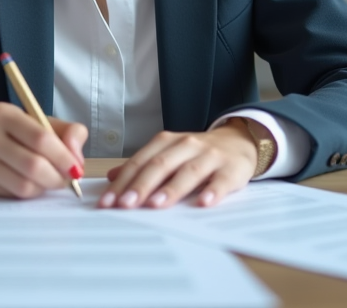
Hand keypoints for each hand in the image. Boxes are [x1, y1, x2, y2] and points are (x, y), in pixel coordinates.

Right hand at [0, 102, 87, 198]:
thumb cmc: (13, 133)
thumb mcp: (39, 122)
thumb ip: (67, 133)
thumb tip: (77, 158)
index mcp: (3, 113)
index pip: (41, 138)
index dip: (64, 157)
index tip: (76, 168)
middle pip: (33, 165)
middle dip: (58, 177)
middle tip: (68, 180)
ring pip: (25, 185)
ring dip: (45, 187)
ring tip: (49, 180)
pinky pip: (14, 195)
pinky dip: (30, 193)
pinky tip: (31, 183)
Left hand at [100, 119, 259, 208]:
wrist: (238, 142)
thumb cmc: (197, 154)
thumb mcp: (169, 154)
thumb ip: (143, 165)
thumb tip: (112, 178)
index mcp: (167, 141)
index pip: (141, 162)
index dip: (123, 181)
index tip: (107, 202)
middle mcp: (187, 145)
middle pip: (160, 165)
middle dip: (141, 185)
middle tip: (125, 205)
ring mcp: (210, 156)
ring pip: (188, 171)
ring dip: (171, 189)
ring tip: (155, 205)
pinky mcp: (232, 169)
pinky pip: (222, 181)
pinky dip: (213, 191)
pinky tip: (204, 203)